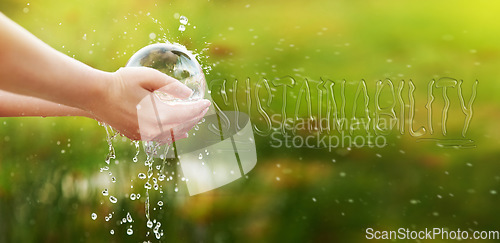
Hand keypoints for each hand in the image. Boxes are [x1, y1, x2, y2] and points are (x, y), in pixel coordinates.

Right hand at [86, 67, 209, 140]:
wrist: (95, 95)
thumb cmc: (122, 82)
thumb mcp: (148, 77)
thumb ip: (170, 85)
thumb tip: (187, 95)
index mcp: (158, 114)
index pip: (186, 114)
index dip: (198, 109)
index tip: (207, 103)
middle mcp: (152, 128)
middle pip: (181, 127)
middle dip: (194, 118)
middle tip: (202, 110)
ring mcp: (142, 134)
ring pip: (170, 135)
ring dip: (184, 128)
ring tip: (194, 120)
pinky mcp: (134, 136)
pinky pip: (158, 137)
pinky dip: (170, 134)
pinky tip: (176, 131)